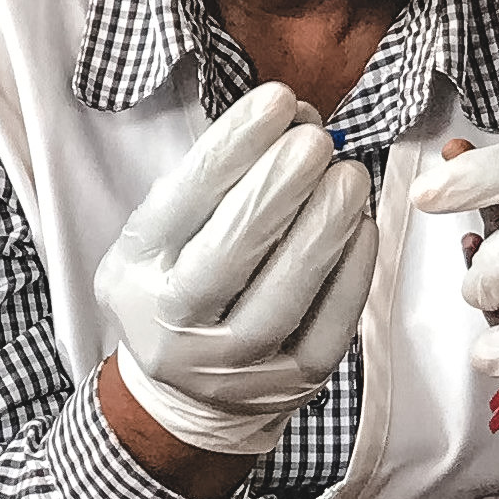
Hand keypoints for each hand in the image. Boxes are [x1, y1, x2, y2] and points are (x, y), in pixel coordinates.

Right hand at [94, 83, 379, 456]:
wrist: (186, 397)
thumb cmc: (180, 289)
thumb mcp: (158, 241)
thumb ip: (208, 186)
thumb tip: (286, 118)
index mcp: (135, 275)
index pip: (183, 202)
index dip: (234, 145)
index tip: (276, 101)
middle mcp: (176, 324)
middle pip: (233, 248)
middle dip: (281, 183)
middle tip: (316, 138)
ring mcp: (236, 362)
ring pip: (287, 289)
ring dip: (325, 223)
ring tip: (348, 173)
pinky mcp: (293, 381)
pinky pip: (330, 324)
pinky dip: (351, 270)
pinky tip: (363, 226)